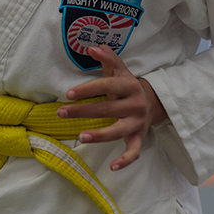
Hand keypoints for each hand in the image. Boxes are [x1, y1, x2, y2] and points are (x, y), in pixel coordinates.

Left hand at [57, 46, 167, 170]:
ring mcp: (138, 123)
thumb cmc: (126, 85)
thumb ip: (107, 57)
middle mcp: (135, 105)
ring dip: (100, 135)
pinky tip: (112, 166)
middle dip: (83, 111)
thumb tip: (92, 47)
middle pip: (108, 109)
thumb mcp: (119, 69)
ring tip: (80, 137)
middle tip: (61, 112)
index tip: (68, 93)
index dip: (88, 89)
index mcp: (129, 86)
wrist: (152, 102)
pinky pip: (134, 151)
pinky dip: (125, 160)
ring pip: (119, 131)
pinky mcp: (139, 138)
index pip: (107, 86)